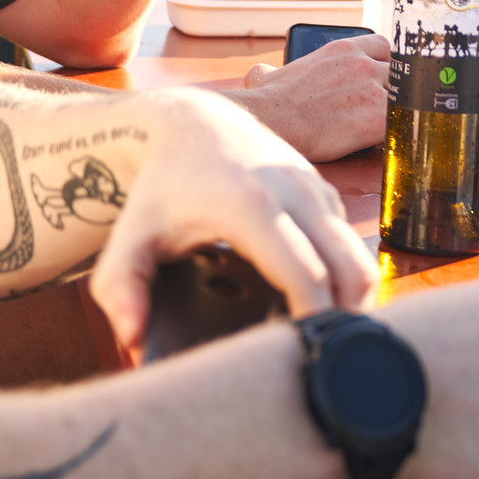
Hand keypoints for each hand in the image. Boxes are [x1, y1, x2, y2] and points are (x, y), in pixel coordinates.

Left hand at [90, 88, 371, 347]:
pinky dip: (344, 274)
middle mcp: (292, 191)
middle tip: (322, 355)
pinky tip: (316, 298)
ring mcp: (313, 186)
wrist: (192, 123)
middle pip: (349, 269)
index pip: (306, 275)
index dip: (313, 321)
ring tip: (323, 334)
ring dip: (350, 298)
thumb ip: (121, 289)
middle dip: (344, 318)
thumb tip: (134, 341)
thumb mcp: (131, 236)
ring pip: (357, 256)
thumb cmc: (161, 186)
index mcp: (250, 207)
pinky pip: (349, 240)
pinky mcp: (322, 187)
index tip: (301, 355)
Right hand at [230, 36, 390, 161]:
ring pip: (402, 98)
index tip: (382, 78)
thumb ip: (275, 70)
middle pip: (398, 73)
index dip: (386, 64)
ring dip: (396, 113)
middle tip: (383, 108)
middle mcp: (363, 64)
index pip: (384, 46)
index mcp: (345, 49)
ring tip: (384, 128)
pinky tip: (385, 143)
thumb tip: (259, 72)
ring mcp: (373, 89)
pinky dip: (395, 133)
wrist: (273, 122)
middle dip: (393, 91)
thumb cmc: (269, 103)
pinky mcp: (377, 118)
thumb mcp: (273, 74)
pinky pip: (400, 123)